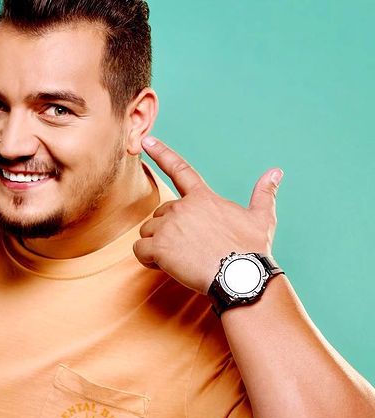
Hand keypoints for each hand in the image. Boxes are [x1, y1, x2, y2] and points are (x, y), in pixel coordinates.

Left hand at [133, 136, 282, 294]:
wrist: (240, 277)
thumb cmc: (251, 250)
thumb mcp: (262, 217)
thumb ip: (264, 193)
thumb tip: (276, 172)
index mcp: (202, 198)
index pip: (180, 169)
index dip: (161, 153)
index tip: (146, 140)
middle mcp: (182, 207)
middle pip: (160, 214)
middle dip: (169, 231)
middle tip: (191, 248)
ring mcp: (168, 226)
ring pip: (148, 232)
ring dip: (158, 245)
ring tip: (181, 258)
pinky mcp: (159, 247)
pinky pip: (140, 250)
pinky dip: (147, 259)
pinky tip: (164, 266)